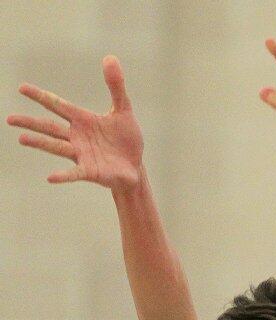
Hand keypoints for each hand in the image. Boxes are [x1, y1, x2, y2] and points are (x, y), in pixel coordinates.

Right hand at [8, 56, 142, 190]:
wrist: (135, 167)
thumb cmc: (126, 139)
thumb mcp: (123, 110)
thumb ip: (116, 87)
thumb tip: (110, 58)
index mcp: (83, 120)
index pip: (58, 105)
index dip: (41, 97)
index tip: (21, 88)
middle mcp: (77, 137)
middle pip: (50, 127)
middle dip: (31, 122)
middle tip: (8, 118)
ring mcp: (81, 154)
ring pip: (56, 147)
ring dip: (40, 143)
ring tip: (21, 138)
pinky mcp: (90, 171)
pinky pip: (74, 173)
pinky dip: (63, 175)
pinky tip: (50, 177)